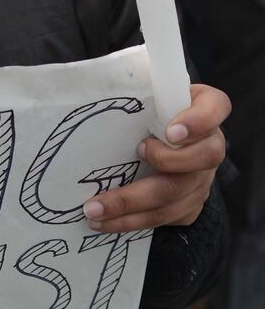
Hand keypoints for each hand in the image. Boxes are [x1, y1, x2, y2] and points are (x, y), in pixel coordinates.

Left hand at [82, 83, 229, 232]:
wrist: (165, 141)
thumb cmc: (154, 110)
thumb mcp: (152, 93)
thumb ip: (141, 90)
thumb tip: (102, 84)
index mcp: (205, 109)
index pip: (215, 108)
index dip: (198, 121)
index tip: (171, 131)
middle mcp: (210, 146)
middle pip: (198, 160)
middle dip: (162, 165)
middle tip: (129, 160)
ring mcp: (202, 179)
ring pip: (175, 197)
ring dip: (131, 207)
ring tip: (94, 211)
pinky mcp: (191, 204)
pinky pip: (165, 218)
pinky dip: (133, 222)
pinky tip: (105, 223)